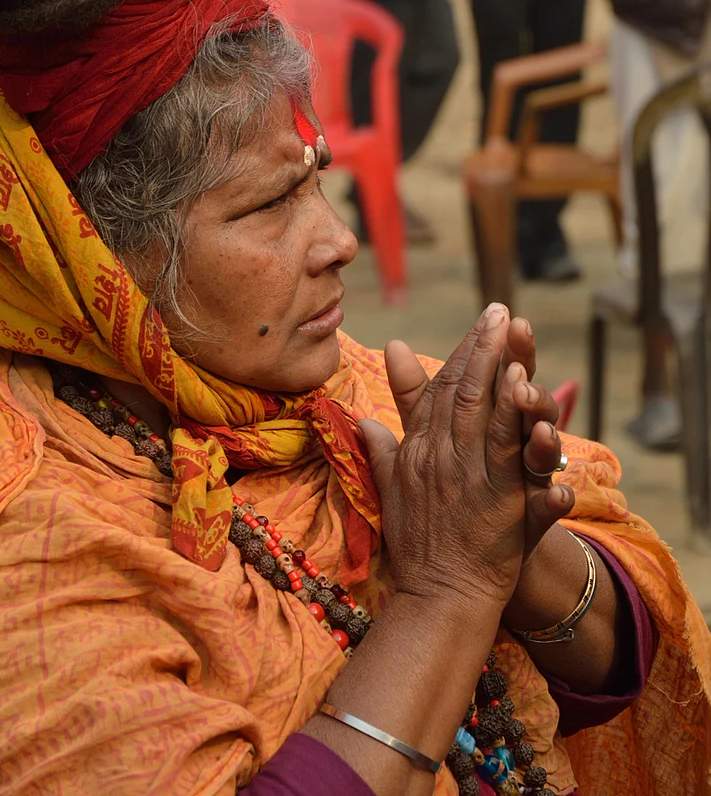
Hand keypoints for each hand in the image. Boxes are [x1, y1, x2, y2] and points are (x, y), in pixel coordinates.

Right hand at [359, 305, 564, 610]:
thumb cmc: (416, 540)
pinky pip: (529, 498)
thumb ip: (383, 445)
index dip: (465, 352)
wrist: (433, 599)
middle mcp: (446, 463)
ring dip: (508, 395)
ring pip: (494, 433)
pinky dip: (540, 474)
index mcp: (423, 450)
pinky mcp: (505, 524)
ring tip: (521, 361)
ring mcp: (476, 491)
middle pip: (467, 398)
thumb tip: (362, 415)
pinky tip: (552, 449)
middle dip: (486, 352)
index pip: (443, 390)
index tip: (483, 320)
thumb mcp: (391, 484)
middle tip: (501, 314)